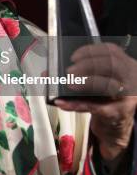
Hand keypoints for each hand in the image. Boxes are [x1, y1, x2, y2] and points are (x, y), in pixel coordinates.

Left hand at [54, 42, 136, 160]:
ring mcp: (127, 96)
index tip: (73, 57)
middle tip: (70, 71)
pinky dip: (77, 105)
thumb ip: (76, 73)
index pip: (111, 52)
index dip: (91, 52)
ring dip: (85, 83)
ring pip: (108, 86)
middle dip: (88, 66)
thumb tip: (47, 73)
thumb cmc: (103, 97)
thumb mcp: (95, 81)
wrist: (116, 123)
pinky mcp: (119, 113)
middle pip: (112, 66)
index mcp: (124, 65)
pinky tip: (63, 103)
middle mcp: (130, 78)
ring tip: (68, 85)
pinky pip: (98, 108)